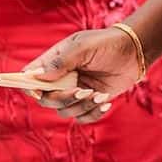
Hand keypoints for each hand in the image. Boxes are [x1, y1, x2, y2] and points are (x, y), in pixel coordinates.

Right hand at [23, 26, 141, 122]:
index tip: (38, 91)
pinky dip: (93, 113)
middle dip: (63, 99)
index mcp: (53, 63)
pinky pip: (82, 118)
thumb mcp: (83, 47)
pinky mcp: (89, 103)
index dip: (28, 87)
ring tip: (100, 94)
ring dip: (82, 106)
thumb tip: (37, 75)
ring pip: (64, 111)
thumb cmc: (106, 44)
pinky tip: (106, 102)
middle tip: (84, 90)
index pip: (29, 78)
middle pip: (46, 100)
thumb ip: (61, 61)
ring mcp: (74, 92)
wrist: (134, 52)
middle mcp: (60, 80)